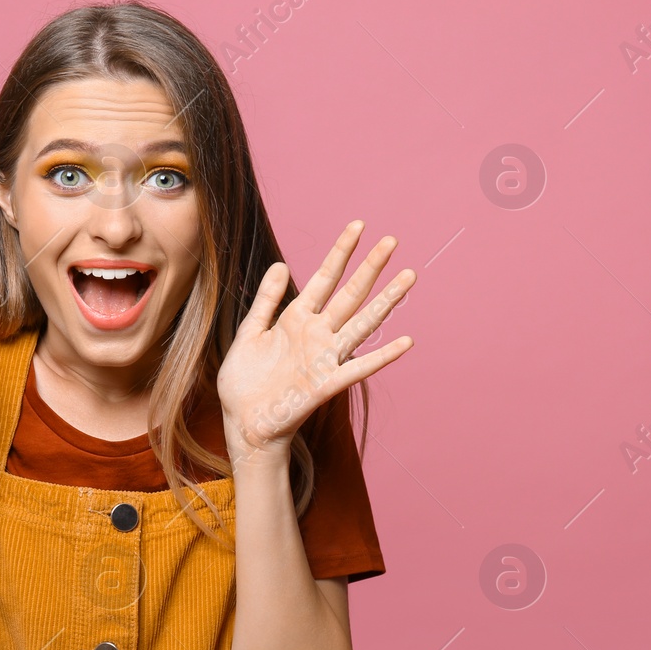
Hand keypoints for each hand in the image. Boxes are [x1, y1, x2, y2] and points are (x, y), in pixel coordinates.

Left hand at [217, 220, 415, 460]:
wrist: (242, 424)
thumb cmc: (243, 382)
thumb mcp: (249, 333)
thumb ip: (266, 301)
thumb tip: (281, 265)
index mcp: (295, 319)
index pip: (324, 278)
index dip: (340, 252)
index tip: (358, 225)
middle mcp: (316, 334)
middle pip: (349, 294)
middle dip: (370, 267)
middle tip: (392, 241)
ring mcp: (324, 358)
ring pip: (361, 324)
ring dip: (386, 302)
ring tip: (408, 278)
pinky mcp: (326, 385)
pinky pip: (359, 368)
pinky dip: (383, 355)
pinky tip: (406, 342)